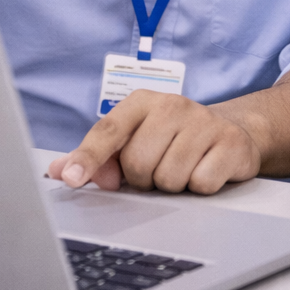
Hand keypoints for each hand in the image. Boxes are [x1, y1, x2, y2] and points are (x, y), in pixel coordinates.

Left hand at [46, 90, 262, 193]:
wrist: (231, 133)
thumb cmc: (172, 140)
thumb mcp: (135, 141)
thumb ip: (98, 157)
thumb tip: (59, 170)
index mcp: (142, 102)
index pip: (108, 130)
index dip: (88, 157)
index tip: (71, 179)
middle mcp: (173, 104)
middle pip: (138, 163)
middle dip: (144, 179)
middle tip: (158, 169)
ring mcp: (204, 122)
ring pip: (169, 178)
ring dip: (173, 186)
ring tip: (182, 169)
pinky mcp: (230, 143)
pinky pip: (201, 184)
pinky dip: (200, 188)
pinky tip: (205, 171)